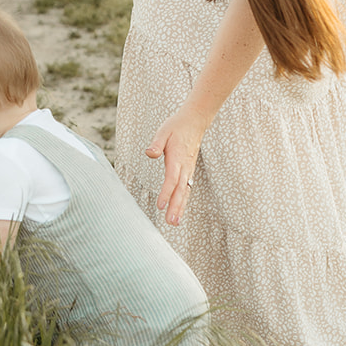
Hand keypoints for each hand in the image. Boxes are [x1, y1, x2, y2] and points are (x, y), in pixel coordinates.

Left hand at [145, 105, 206, 224]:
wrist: (195, 122)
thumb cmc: (176, 126)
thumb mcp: (163, 130)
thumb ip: (157, 143)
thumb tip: (149, 153)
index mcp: (177, 158)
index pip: (172, 178)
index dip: (166, 192)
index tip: (160, 205)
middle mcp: (185, 166)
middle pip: (180, 190)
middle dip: (175, 207)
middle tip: (170, 222)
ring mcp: (189, 169)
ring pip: (185, 192)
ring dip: (180, 207)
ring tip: (174, 223)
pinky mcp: (189, 171)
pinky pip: (187, 189)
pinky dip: (183, 201)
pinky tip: (179, 212)